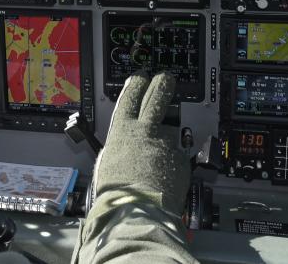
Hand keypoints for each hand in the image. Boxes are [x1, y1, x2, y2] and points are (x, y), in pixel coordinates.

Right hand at [92, 72, 190, 214]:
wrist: (138, 211)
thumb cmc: (116, 193)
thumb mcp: (107, 163)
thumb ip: (119, 148)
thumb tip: (123, 146)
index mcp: (123, 131)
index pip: (130, 97)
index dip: (136, 84)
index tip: (140, 77)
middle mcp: (146, 132)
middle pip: (156, 98)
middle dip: (162, 85)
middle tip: (166, 78)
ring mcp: (166, 144)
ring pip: (169, 132)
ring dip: (165, 138)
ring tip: (160, 150)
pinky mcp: (181, 159)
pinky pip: (176, 156)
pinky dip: (172, 163)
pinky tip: (164, 176)